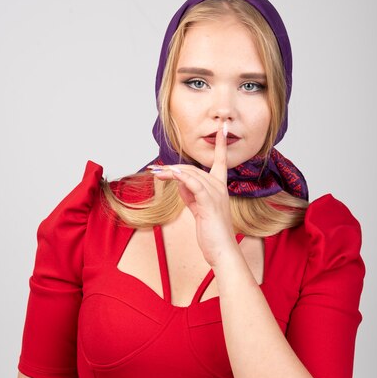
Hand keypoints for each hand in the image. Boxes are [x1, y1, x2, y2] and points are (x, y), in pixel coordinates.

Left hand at [149, 122, 238, 266]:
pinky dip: (182, 178)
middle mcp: (220, 187)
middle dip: (173, 168)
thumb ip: (190, 194)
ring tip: (156, 173)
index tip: (222, 128)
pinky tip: (171, 175)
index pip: (221, 160)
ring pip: (191, 174)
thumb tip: (179, 182)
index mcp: (220, 188)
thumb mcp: (198, 209)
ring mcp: (216, 194)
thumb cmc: (212, 232)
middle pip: (193, 169)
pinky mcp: (209, 203)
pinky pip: (194, 184)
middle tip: (154, 169)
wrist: (221, 250)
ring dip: (171, 172)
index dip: (220, 144)